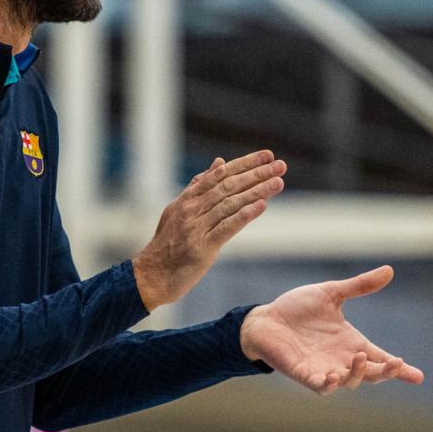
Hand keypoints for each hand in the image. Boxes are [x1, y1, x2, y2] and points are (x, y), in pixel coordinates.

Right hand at [132, 150, 286, 310]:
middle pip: (228, 186)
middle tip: (280, 165)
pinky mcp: (202, 247)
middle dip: (256, 174)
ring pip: (230, 204)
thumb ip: (198, 187)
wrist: (151, 276)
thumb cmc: (167, 245)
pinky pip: (226, 228)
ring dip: (257, 191)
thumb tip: (219, 163)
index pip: (220, 175)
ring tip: (278, 182)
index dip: (245, 164)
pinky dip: (245, 215)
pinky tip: (262, 206)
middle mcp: (192, 209)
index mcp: (188, 199)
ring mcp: (196, 227)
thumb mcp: (178, 210)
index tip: (267, 155)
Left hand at [239, 265, 424, 394]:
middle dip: (385, 372)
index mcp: (350, 343)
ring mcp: (324, 369)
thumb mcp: (332, 294)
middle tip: (395, 363)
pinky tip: (333, 376)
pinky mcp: (304, 374)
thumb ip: (359, 286)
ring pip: (349, 382)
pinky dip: (329, 385)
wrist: (265, 319)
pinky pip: (321, 387)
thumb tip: (389, 271)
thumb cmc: (297, 309)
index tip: (418, 377)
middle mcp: (341, 360)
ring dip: (357, 374)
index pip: (380, 359)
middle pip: (371, 374)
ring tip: (359, 357)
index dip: (399, 369)